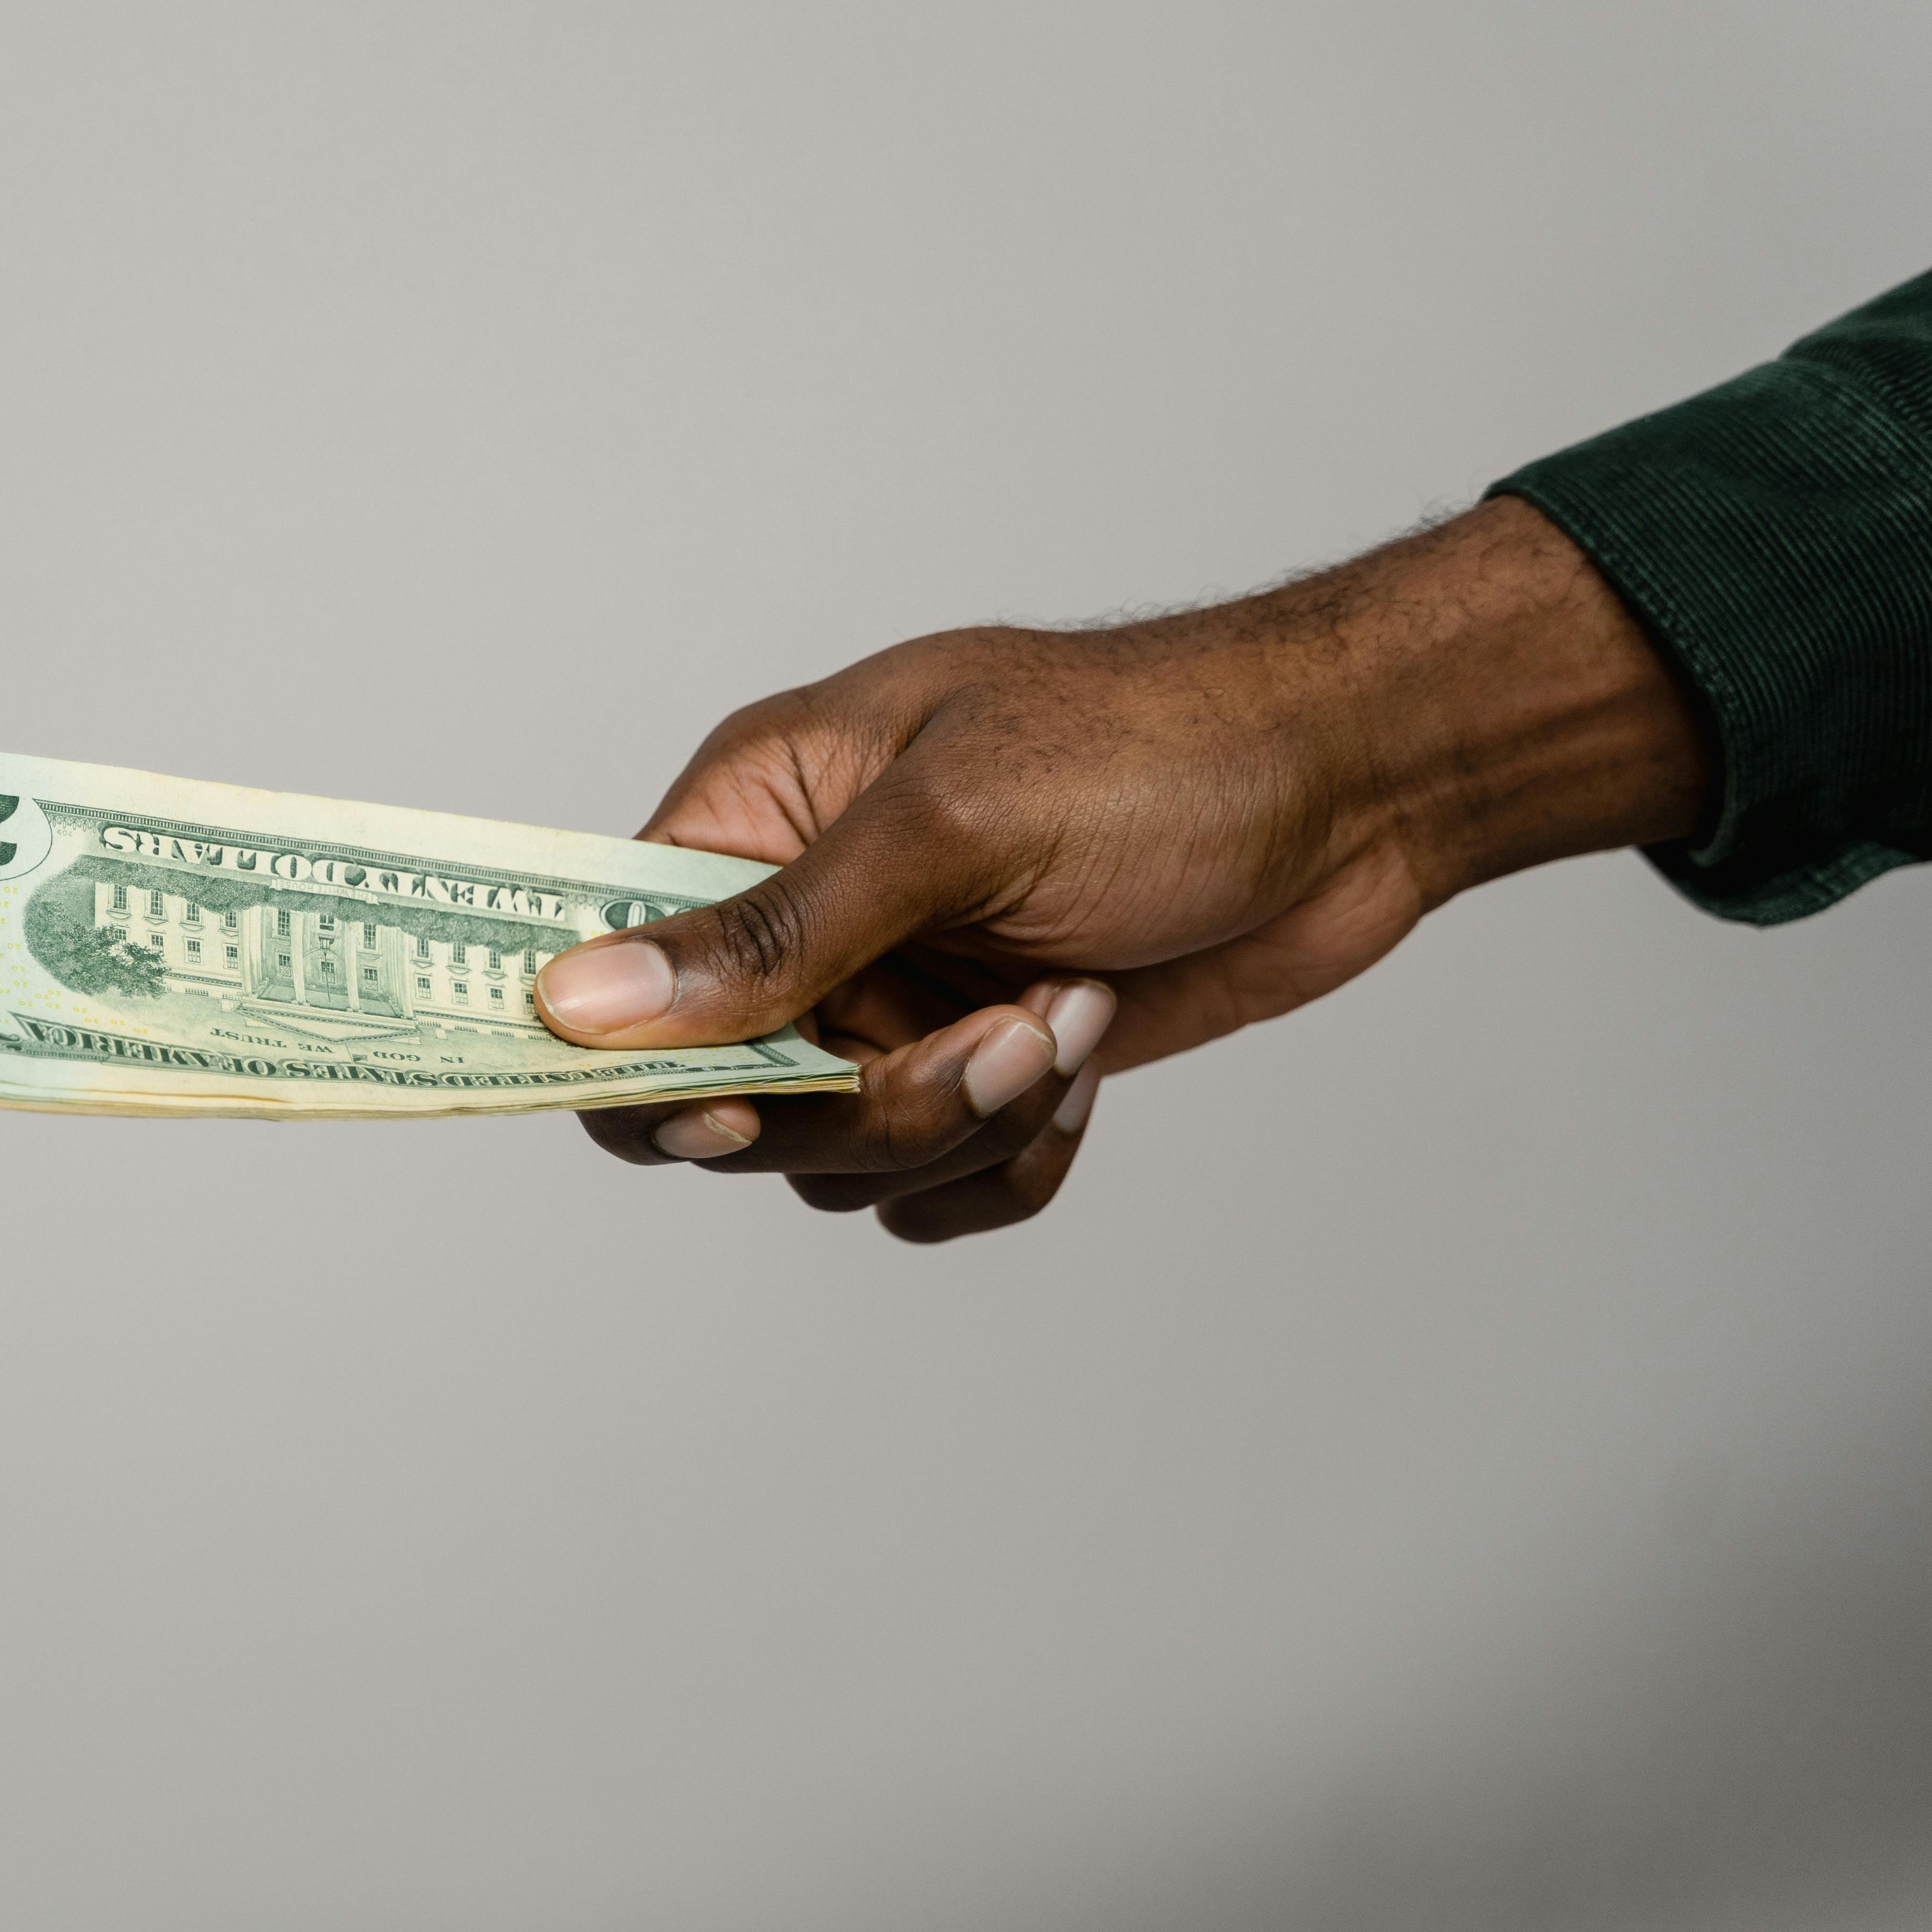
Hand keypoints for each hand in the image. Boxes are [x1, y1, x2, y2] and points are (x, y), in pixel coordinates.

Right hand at [538, 497, 1709, 1240]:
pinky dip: (1010, 1158)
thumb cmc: (1160, 747)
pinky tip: (1081, 1065)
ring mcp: (890, 997)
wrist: (1354, 783)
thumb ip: (768, 929)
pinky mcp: (978, 1062)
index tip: (721, 1110)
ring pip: (835, 1158)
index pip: (612, 969)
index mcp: (755, 813)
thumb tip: (577, 1002)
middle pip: (722, 1101)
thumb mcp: (951, 823)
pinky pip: (933, 1185)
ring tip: (1065, 1020)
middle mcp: (804, 917)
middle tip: (983, 1038)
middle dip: (857, 1105)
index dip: (637, 1063)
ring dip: (958, 1124)